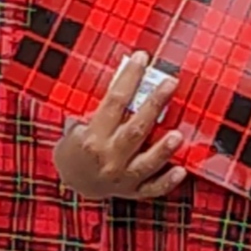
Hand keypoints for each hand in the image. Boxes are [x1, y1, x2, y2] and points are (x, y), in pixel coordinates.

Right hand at [53, 52, 186, 200]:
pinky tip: (181, 171)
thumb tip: (123, 83)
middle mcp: (108, 157)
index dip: (129, 77)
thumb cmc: (74, 149)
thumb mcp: (75, 126)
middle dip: (154, 104)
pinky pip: (152, 189)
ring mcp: (122, 177)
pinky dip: (167, 181)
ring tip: (178, 134)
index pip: (114, 101)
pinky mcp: (132, 191)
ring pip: (146, 163)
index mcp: (92, 136)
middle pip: (135, 129)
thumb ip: (99, 111)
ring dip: (162, 149)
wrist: (69, 184)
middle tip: (171, 83)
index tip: (142, 58)